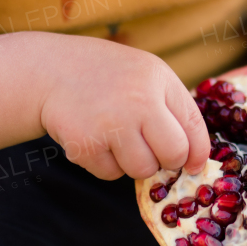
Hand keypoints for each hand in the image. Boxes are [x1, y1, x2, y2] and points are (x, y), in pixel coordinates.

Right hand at [40, 39, 209, 179]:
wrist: (49, 71)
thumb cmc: (106, 76)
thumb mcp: (145, 75)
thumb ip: (172, 107)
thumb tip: (196, 158)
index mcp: (158, 79)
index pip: (194, 127)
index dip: (198, 153)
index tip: (194, 164)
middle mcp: (139, 100)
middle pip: (174, 155)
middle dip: (167, 161)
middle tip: (151, 151)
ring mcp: (111, 124)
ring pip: (143, 170)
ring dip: (133, 163)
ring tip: (116, 136)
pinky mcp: (86, 145)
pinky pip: (111, 174)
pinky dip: (105, 164)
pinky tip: (95, 138)